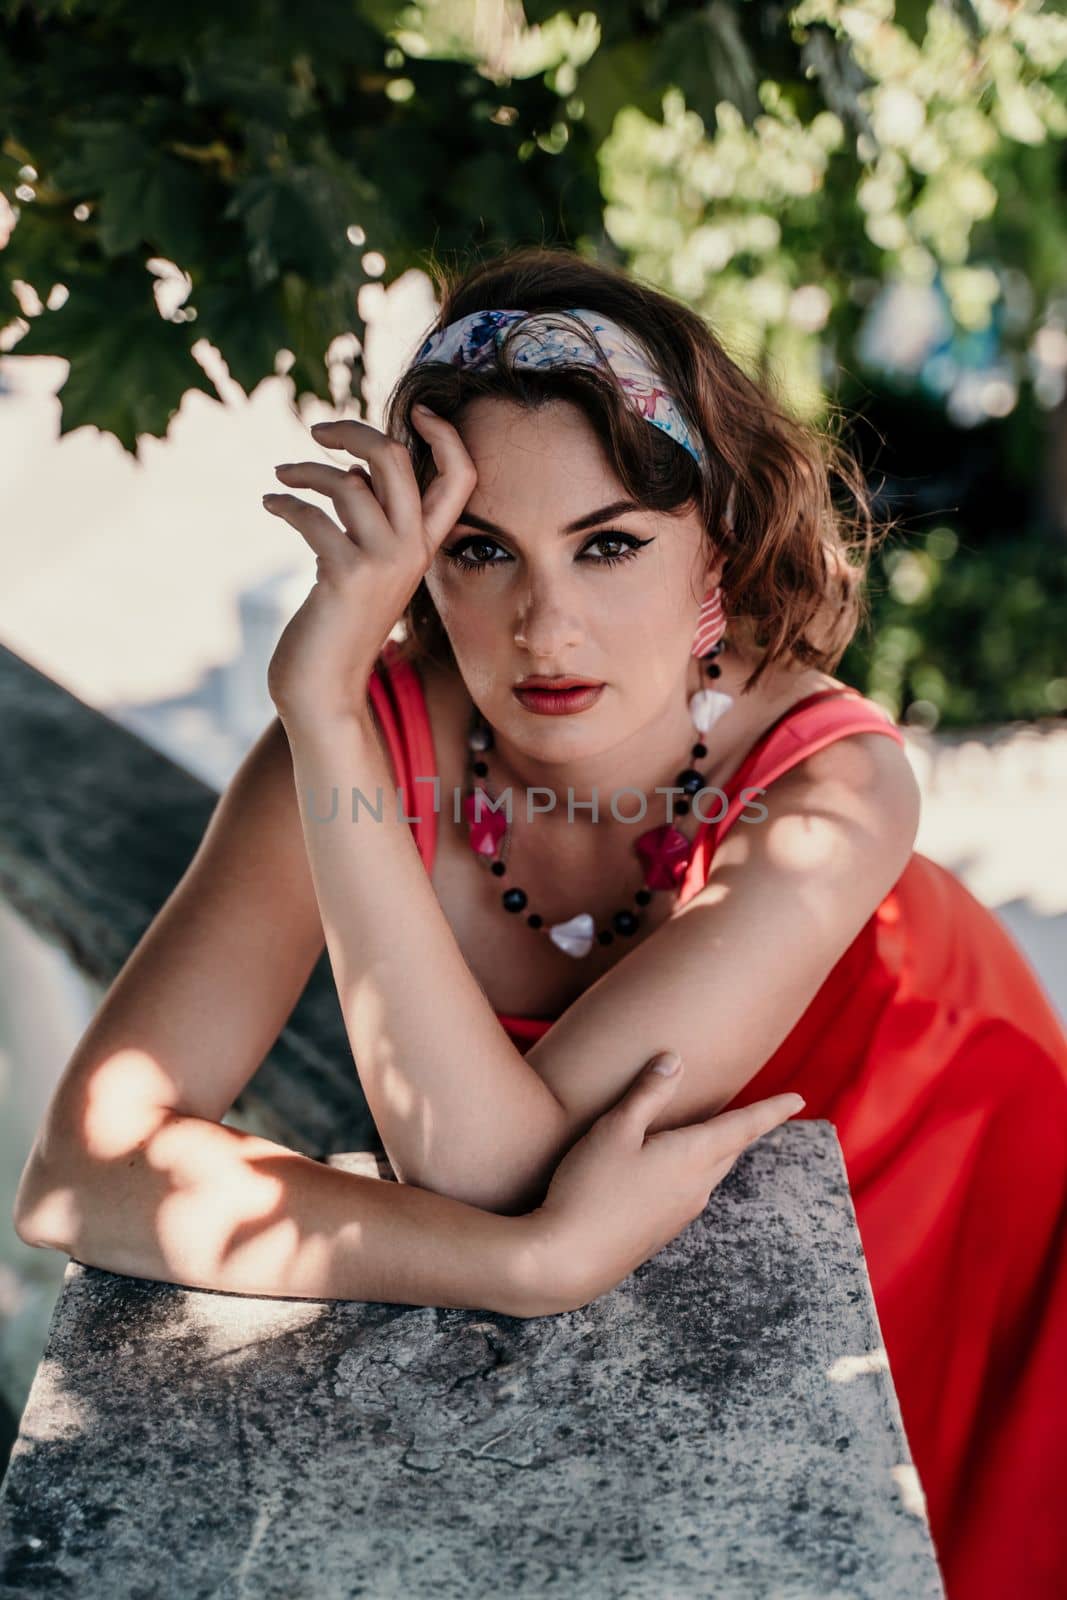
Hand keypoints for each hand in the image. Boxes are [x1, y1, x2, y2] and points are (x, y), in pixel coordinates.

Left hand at [262, 409, 476, 727]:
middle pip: (396, 460)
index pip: (460, 480)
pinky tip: (271, 504)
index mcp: (424, 547)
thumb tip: (350, 470)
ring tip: (281, 477)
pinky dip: (286, 502)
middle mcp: (412, 551)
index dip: (447, 438)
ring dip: (305, 471)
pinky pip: (312, 515)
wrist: (323, 689)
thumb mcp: (366, 566)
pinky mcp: (346, 575)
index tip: (421, 412)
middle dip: (354, 430)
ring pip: (347, 482)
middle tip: (319, 430)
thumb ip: (370, 519)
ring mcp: (382, 563)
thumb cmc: (339, 625)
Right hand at [532, 1052, 804, 1311]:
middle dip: (744, 1129)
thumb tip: (674, 1059)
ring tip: (717, 1134)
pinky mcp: (662, 1231)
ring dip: (719, 1150)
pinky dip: (695, 1171)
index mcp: (691, 1156)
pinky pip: (692, 1192)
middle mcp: (696, 1186)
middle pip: (731, 1150)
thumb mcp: (614, 1129)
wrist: (569, 1261)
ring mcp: (681, 1213)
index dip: (772, 1110)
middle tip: (760, 1112)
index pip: (744, 1127)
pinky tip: (673, 1171)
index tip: (799, 1099)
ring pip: (712, 1173)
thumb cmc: (589, 1187)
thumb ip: (647, 1093)